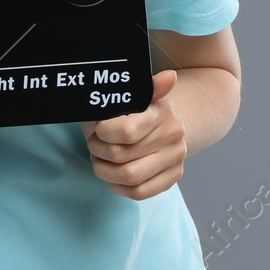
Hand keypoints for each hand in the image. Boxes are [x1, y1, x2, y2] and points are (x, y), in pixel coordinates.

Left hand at [80, 69, 184, 200]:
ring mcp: (175, 157)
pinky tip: (113, 175)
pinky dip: (119, 186)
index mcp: (160, 110)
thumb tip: (169, 77)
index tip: (98, 129)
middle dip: (99, 151)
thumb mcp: (128, 94)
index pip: (126, 132)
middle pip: (122, 156)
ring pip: (130, 177)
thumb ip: (138, 88)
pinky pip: (140, 192)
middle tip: (94, 144)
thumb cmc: (133, 109)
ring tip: (101, 159)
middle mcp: (172, 134)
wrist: (162, 121)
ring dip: (106, 171)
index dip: (103, 134)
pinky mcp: (173, 176)